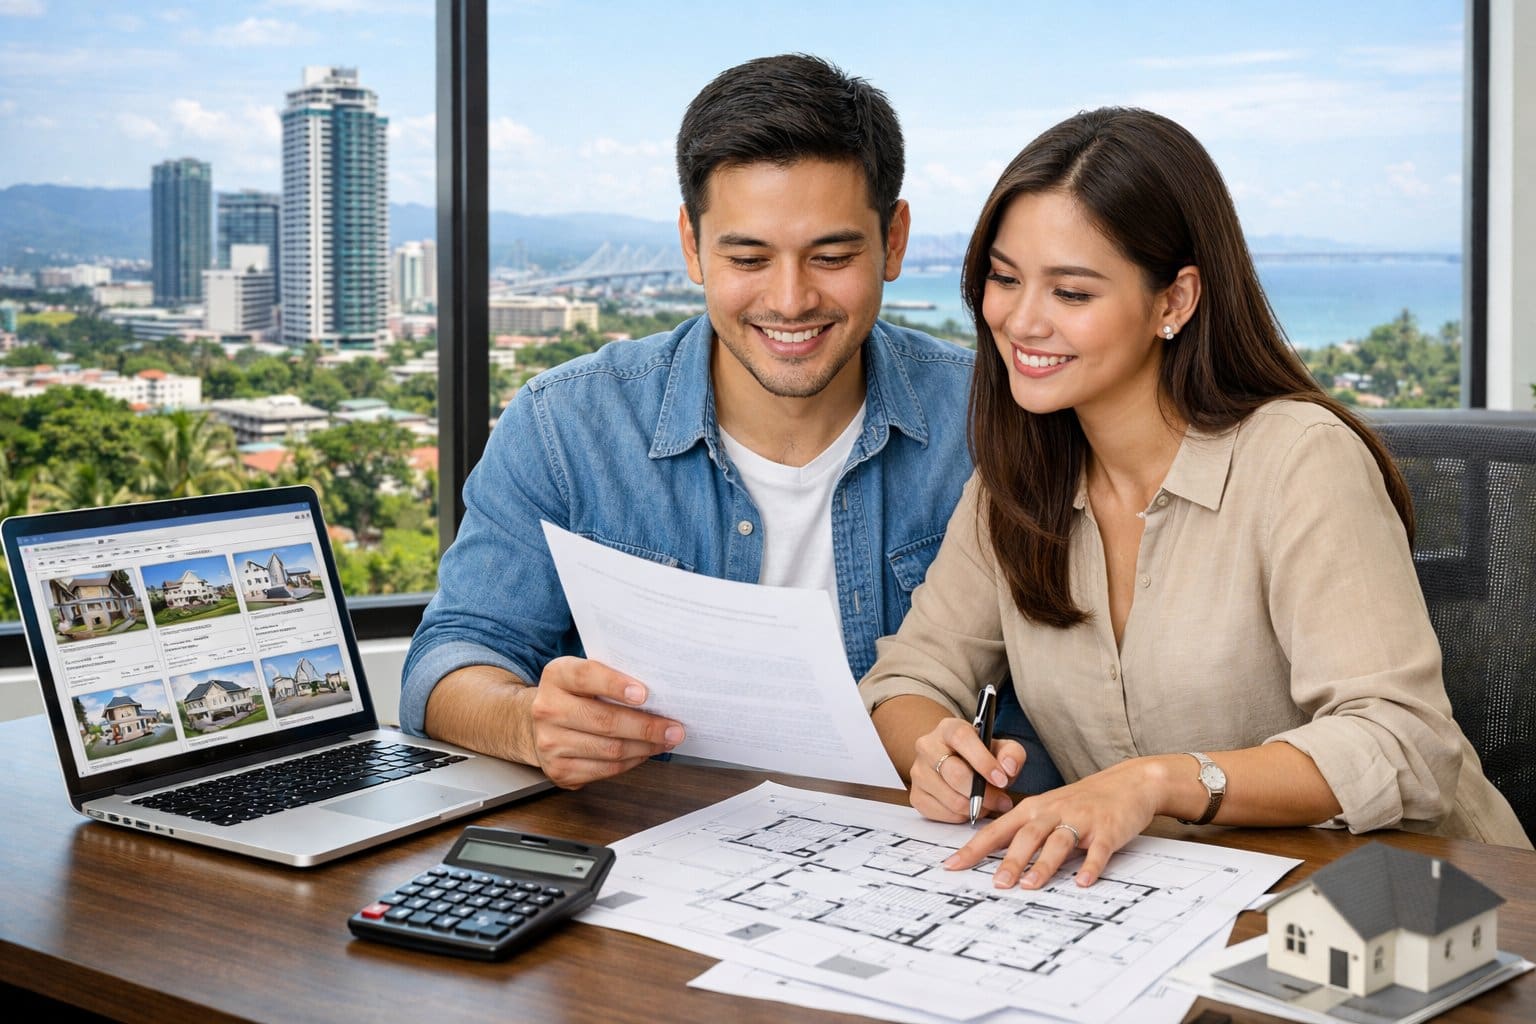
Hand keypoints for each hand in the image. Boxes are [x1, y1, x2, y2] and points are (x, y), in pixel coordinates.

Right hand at [528, 656, 683, 788]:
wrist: (538, 724)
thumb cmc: (575, 695)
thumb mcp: (586, 676)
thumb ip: (613, 678)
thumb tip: (660, 694)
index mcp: (557, 676)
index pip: (586, 676)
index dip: (616, 685)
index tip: (644, 694)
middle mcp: (548, 709)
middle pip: (604, 720)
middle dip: (646, 727)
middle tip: (675, 728)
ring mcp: (550, 742)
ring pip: (610, 749)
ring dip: (645, 747)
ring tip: (666, 741)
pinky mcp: (559, 770)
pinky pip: (606, 769)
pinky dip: (632, 762)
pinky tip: (645, 752)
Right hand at [908, 715, 1023, 822]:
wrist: (956, 763)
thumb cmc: (980, 756)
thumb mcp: (1001, 748)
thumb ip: (1012, 754)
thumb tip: (1008, 768)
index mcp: (948, 728)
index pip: (962, 739)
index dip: (983, 761)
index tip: (1002, 779)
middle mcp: (927, 746)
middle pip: (954, 774)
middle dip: (983, 793)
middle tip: (1001, 800)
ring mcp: (918, 772)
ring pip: (950, 798)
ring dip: (974, 807)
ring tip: (987, 803)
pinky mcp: (916, 795)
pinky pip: (942, 814)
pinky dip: (961, 816)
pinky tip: (969, 807)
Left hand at [943, 758, 1162, 888]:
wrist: (1128, 782)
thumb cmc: (1082, 801)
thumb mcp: (1047, 809)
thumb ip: (1023, 832)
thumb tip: (993, 861)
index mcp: (1033, 809)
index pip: (997, 830)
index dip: (974, 848)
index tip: (952, 866)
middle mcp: (1053, 811)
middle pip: (1026, 836)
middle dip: (1010, 861)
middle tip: (997, 884)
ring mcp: (1081, 820)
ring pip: (1058, 842)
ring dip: (1044, 864)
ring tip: (1030, 886)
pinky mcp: (1108, 830)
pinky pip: (1098, 850)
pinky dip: (1090, 866)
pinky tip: (1083, 882)